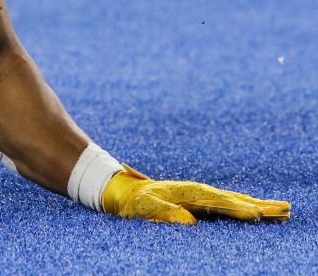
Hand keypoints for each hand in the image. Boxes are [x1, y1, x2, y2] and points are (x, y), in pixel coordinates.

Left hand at [102, 165, 289, 224]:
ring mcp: (204, 196)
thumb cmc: (138, 202)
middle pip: (235, 199)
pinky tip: (260, 211)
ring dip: (259, 205)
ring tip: (283, 210)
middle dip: (260, 205)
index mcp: (190, 192)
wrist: (129, 193)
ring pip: (236, 201)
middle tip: (285, 209)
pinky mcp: (203, 202)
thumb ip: (166, 214)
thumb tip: (190, 223)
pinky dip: (247, 207)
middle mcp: (201, 192)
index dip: (239, 209)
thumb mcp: (147, 208)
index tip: (258, 215)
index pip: (220, 202)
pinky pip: (230, 205)